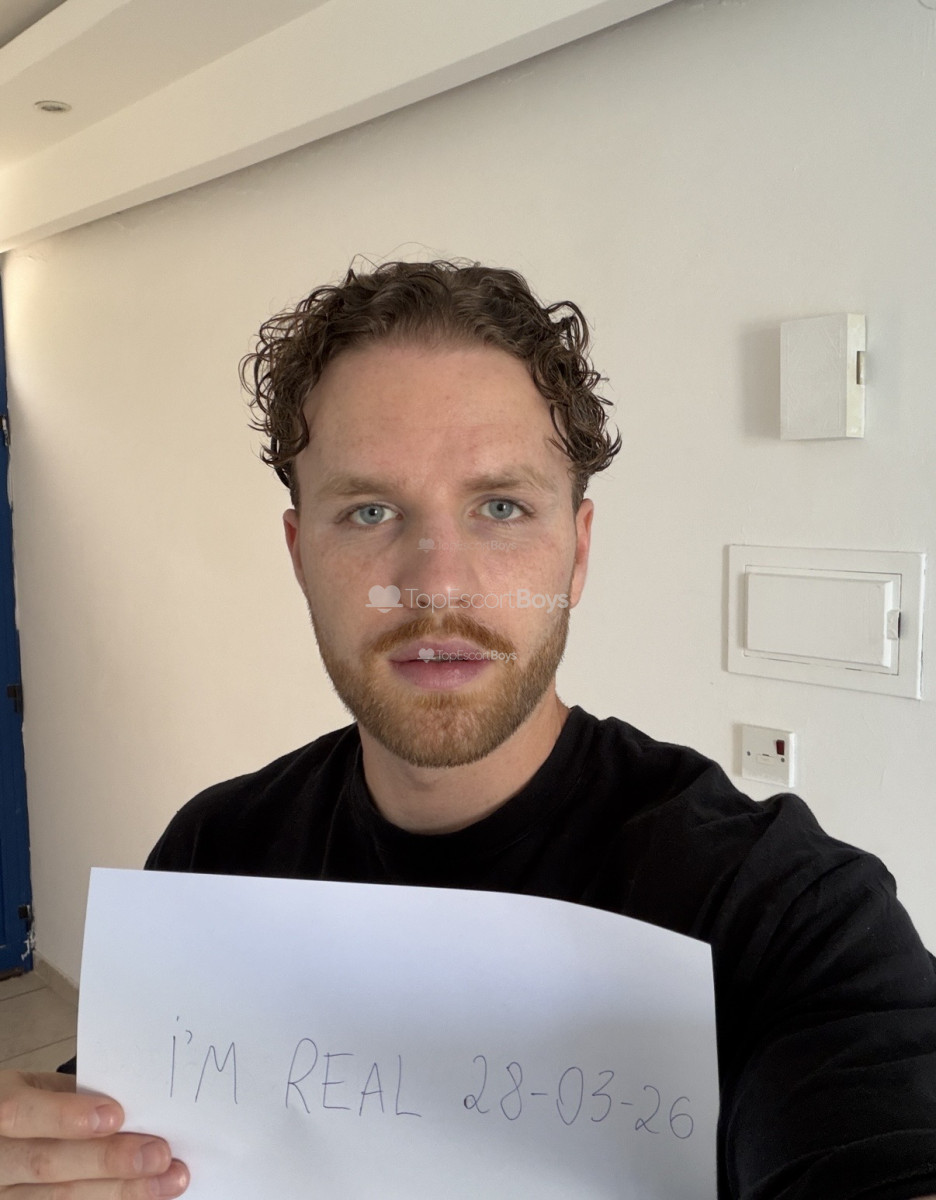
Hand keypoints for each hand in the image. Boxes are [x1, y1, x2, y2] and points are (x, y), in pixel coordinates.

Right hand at [0, 1069, 188, 1196]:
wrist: (2, 1142)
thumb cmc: (28, 1107)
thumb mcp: (39, 1089)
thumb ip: (75, 1096)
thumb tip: (136, 1104)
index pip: (22, 1113)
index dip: (65, 1117)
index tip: (115, 1116)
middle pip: (47, 1164)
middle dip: (108, 1160)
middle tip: (159, 1154)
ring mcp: (4, 1195)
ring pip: (60, 1199)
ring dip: (121, 1192)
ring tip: (167, 1181)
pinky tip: (144, 1198)